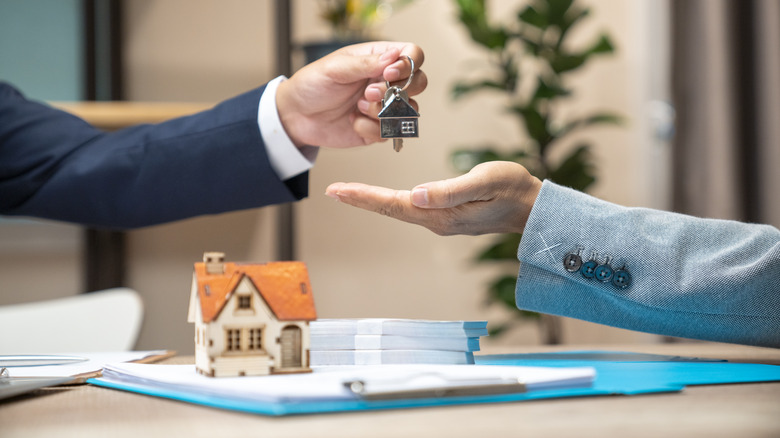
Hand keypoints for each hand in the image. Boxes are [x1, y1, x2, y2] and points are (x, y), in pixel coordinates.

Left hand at [276, 42, 425, 148]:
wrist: (297, 116)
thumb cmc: (312, 85)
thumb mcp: (335, 68)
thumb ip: (365, 64)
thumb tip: (394, 56)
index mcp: (379, 59)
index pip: (413, 54)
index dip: (408, 65)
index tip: (388, 74)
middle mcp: (386, 81)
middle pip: (420, 82)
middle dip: (399, 91)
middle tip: (369, 93)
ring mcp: (385, 105)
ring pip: (409, 110)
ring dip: (383, 112)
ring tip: (358, 108)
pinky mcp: (379, 128)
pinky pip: (391, 132)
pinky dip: (372, 129)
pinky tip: (354, 123)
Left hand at [325, 161, 542, 235]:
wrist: (534, 208)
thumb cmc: (513, 190)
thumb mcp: (483, 181)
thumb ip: (449, 190)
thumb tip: (415, 194)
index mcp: (441, 214)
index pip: (394, 205)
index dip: (364, 197)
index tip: (337, 190)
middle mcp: (437, 222)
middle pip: (391, 210)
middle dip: (361, 199)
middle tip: (333, 190)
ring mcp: (442, 221)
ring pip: (400, 210)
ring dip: (374, 201)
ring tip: (350, 192)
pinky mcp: (448, 216)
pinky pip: (413, 209)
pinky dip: (392, 202)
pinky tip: (384, 198)